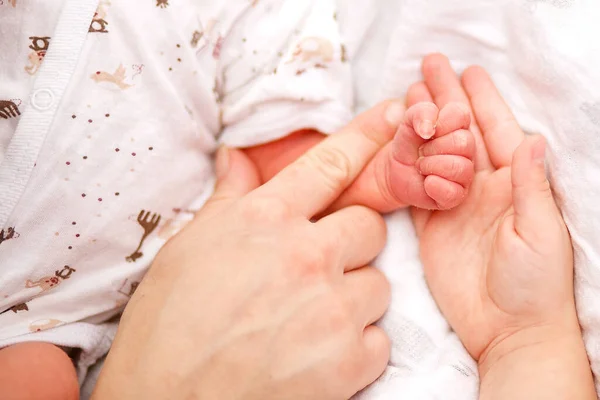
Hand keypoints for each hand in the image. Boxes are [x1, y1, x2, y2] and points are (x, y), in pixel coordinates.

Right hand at [92, 102, 401, 399]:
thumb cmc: (169, 324)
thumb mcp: (189, 248)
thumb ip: (228, 199)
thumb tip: (235, 157)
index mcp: (265, 220)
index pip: (331, 164)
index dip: (368, 134)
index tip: (397, 113)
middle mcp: (304, 255)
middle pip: (369, 227)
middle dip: (350, 245)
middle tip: (317, 269)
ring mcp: (330, 309)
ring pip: (378, 285)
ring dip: (352, 299)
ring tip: (309, 321)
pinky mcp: (347, 362)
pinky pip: (378, 339)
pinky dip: (356, 347)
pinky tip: (317, 357)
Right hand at [411, 54, 579, 362]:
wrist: (507, 331)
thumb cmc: (535, 286)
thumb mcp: (540, 233)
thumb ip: (531, 188)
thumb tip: (533, 140)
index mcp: (515, 184)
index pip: (496, 132)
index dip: (480, 102)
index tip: (465, 73)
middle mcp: (483, 189)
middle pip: (460, 135)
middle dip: (445, 101)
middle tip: (428, 68)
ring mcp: (454, 204)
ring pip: (434, 155)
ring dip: (422, 126)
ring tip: (407, 96)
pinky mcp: (431, 225)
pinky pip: (415, 187)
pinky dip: (405, 163)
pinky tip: (395, 140)